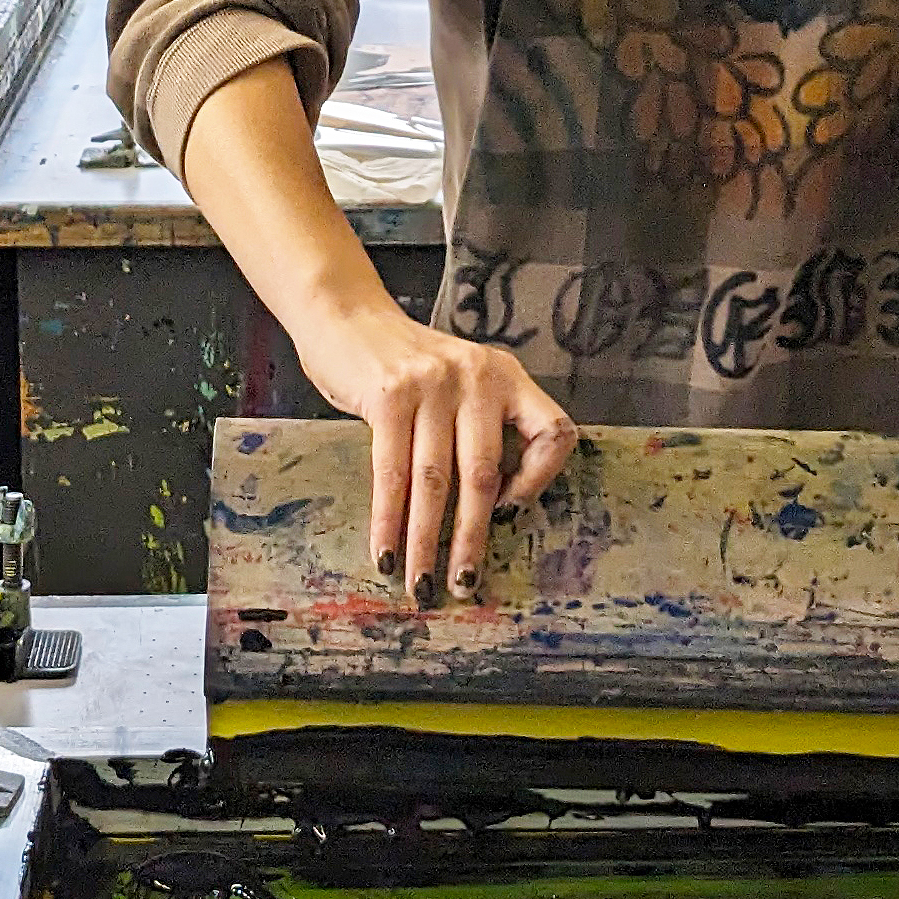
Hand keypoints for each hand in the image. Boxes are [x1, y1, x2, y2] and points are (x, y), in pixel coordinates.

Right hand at [298, 303, 575, 605]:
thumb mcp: (459, 381)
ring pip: (436, 481)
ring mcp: (432, 383)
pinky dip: (387, 521)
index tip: (509, 514)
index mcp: (506, 375)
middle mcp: (478, 376)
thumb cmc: (404, 362)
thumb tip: (487, 511)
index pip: (553, 433)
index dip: (538, 480)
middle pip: (485, 474)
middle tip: (464, 585)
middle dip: (472, 539)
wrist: (345, 314)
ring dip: (426, 543)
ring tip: (421, 584)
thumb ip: (478, 426)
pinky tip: (384, 552)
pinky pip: (392, 473)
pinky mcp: (389, 394)